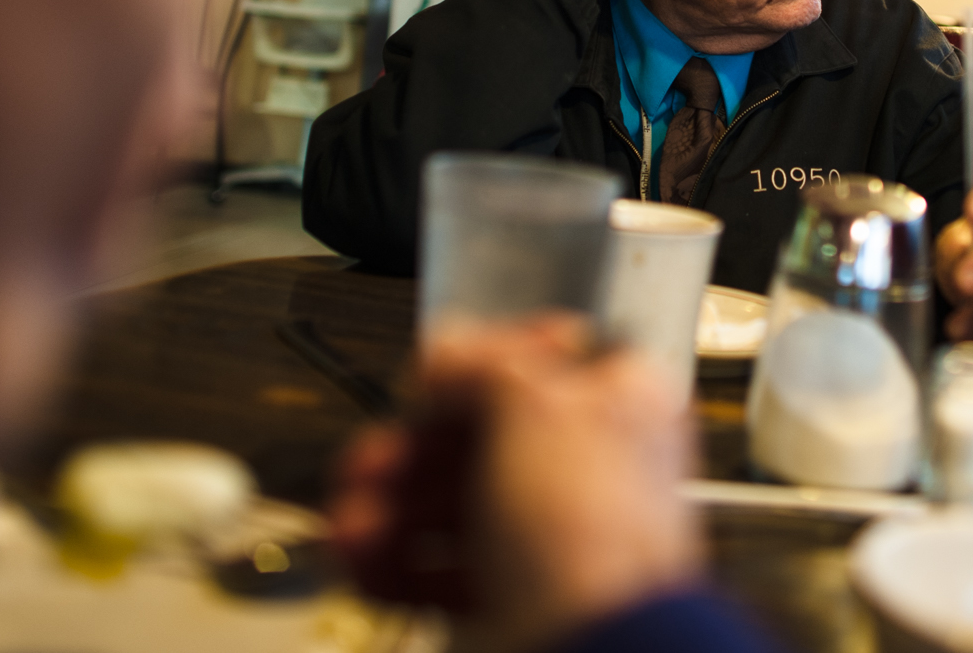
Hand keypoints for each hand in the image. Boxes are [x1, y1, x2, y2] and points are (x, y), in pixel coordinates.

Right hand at [330, 315, 699, 652]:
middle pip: (474, 434)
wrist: (588, 643)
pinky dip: (389, 560)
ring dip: (385, 504)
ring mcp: (545, 533)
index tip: (433, 375)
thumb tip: (448, 350)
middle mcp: (584, 465)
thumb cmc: (596, 526)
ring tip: (353, 520)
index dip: (479, 362)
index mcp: (620, 403)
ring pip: (444, 501)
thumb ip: (485, 362)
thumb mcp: (536, 404)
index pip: (541, 358)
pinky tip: (360, 555)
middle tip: (372, 457)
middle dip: (407, 444)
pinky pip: (432, 566)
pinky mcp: (507, 593)